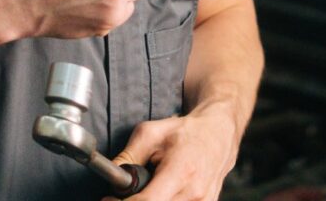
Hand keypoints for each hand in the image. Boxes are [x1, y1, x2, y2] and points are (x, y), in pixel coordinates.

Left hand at [104, 102, 239, 200]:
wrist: (217, 135)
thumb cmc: (184, 132)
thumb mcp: (151, 133)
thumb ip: (129, 156)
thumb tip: (111, 179)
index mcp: (181, 170)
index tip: (108, 199)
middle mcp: (195, 193)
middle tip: (123, 197)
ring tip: (145, 192)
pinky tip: (160, 194)